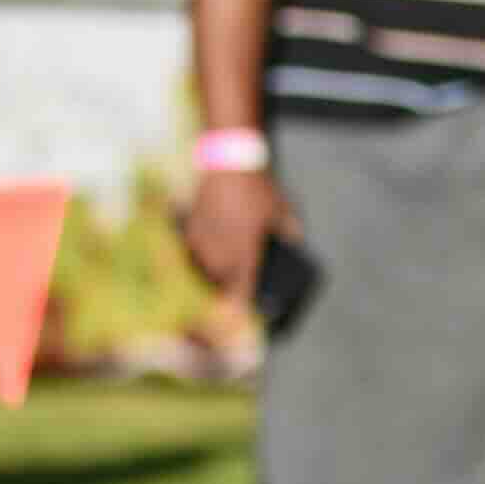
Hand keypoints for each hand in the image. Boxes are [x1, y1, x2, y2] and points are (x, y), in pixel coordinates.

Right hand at [179, 158, 284, 306]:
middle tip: (236, 296)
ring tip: (223, 273)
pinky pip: (193, 255)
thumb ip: (290, 229)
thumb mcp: (281, 209)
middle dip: (227, 294)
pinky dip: (200, 258)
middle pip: (220, 288)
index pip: (238, 296)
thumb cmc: (256, 187)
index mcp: (244, 255)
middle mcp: (220, 255)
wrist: (225, 162)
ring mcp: (202, 244)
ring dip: (214, 276)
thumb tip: (295, 242)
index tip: (241, 321)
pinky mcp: (189, 231)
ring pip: (205, 273)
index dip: (238, 313)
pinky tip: (208, 253)